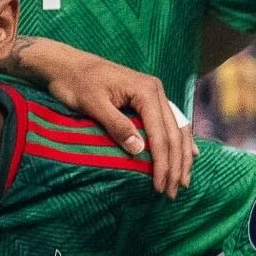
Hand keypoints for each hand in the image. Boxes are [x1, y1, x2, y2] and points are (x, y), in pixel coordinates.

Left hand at [13, 38, 191, 194]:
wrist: (66, 64)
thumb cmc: (76, 83)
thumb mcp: (93, 105)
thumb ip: (117, 126)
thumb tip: (140, 151)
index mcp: (146, 91)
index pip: (160, 134)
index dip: (162, 163)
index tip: (160, 187)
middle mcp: (156, 90)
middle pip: (174, 133)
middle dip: (175, 165)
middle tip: (174, 192)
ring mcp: (154, 93)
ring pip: (177, 128)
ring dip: (182, 156)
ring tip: (184, 180)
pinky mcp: (148, 97)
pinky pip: (170, 122)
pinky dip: (180, 140)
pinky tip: (189, 153)